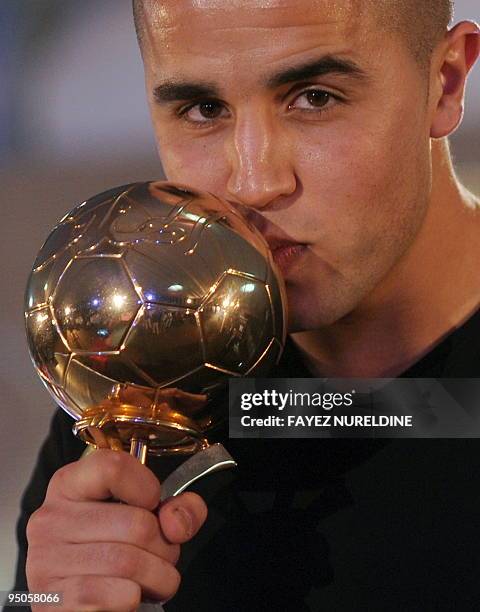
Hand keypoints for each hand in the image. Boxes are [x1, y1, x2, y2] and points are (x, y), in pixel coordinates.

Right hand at [26, 448, 207, 610]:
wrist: (81, 602)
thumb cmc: (114, 553)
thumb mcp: (147, 516)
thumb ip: (178, 509)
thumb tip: (176, 522)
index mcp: (70, 484)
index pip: (114, 468)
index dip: (148, 488)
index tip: (153, 506)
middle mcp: (52, 518)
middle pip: (136, 524)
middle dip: (165, 548)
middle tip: (160, 557)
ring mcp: (47, 559)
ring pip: (131, 563)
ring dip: (158, 578)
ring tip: (151, 579)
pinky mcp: (54, 600)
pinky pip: (119, 596)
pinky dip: (137, 599)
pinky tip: (128, 596)